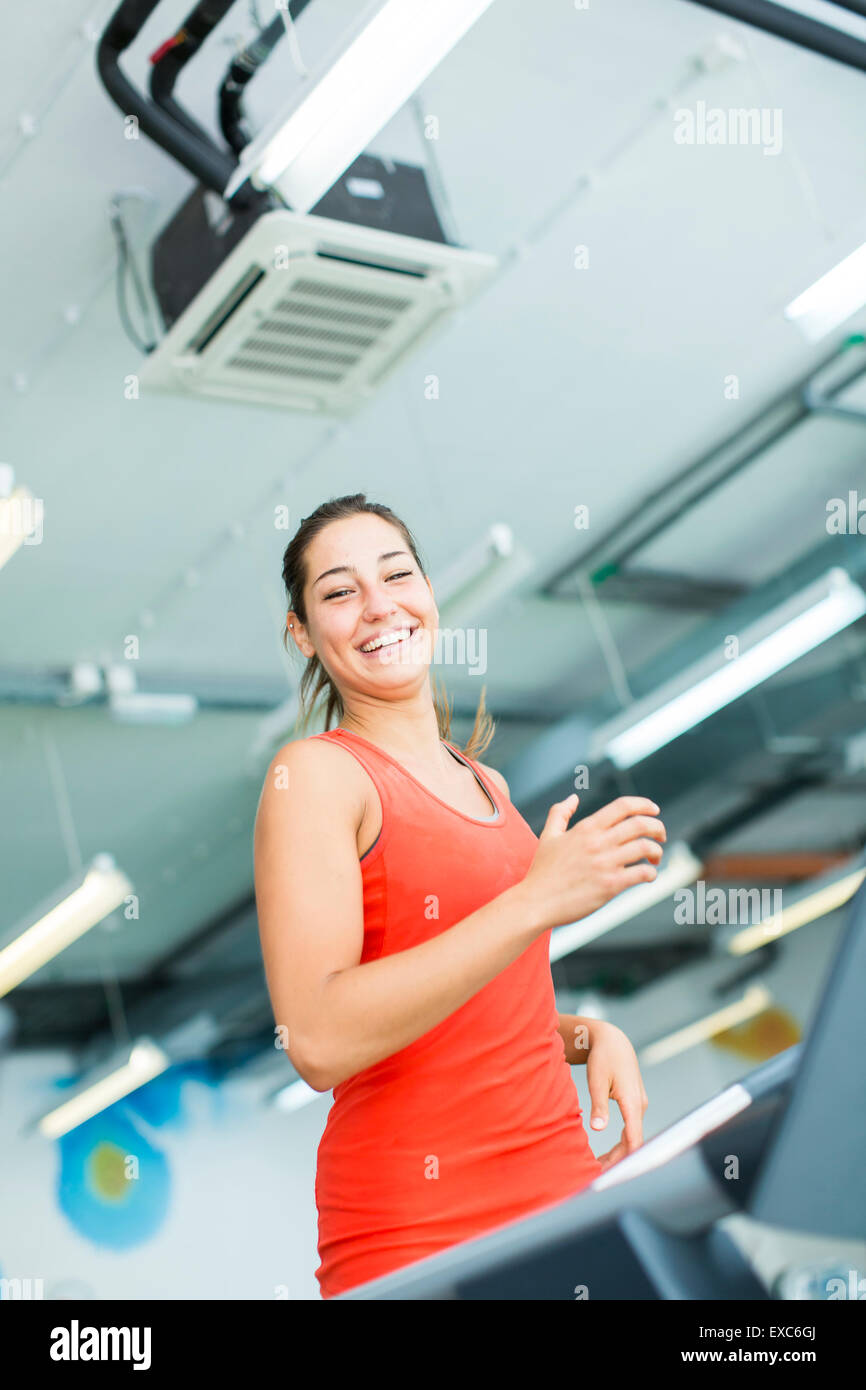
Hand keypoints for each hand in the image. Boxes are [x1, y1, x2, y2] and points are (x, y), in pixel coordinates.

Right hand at [523, 793, 666, 932]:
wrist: (536, 902)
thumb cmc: (542, 871)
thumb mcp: (548, 836)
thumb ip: (559, 813)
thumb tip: (573, 798)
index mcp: (586, 828)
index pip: (623, 806)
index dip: (644, 804)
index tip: (654, 810)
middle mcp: (598, 842)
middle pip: (640, 825)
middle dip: (657, 828)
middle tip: (661, 836)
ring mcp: (605, 864)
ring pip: (645, 848)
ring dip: (656, 851)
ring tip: (655, 858)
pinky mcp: (610, 885)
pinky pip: (642, 874)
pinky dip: (651, 873)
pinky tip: (647, 876)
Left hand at [585, 1021, 648, 1170]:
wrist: (613, 1040)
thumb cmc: (603, 1057)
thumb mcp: (597, 1080)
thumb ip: (598, 1104)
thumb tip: (598, 1129)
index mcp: (633, 1103)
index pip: (635, 1140)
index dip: (625, 1159)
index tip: (612, 1174)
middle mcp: (640, 1106)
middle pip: (633, 1142)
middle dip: (618, 1161)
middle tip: (597, 1176)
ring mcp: (639, 1105)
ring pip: (632, 1137)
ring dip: (618, 1153)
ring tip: (599, 1168)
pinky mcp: (634, 1104)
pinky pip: (631, 1130)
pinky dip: (621, 1143)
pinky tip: (608, 1153)